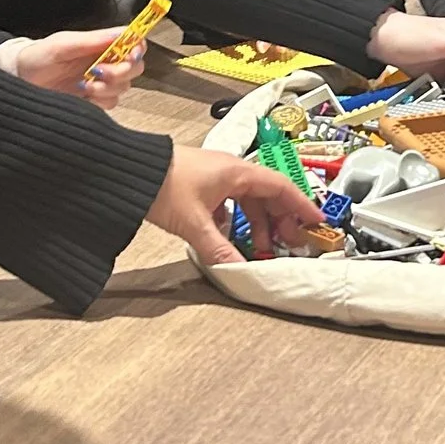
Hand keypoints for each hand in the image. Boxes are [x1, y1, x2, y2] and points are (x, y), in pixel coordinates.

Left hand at [13, 30, 142, 107]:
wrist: (20, 80)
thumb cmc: (38, 56)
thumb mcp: (63, 45)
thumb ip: (92, 40)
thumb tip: (123, 33)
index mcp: (101, 44)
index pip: (134, 43)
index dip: (138, 49)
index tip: (130, 55)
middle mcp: (105, 62)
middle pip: (135, 67)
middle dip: (121, 72)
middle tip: (98, 72)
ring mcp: (100, 81)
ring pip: (124, 87)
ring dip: (108, 88)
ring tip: (84, 86)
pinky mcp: (93, 100)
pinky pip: (111, 103)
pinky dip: (100, 101)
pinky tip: (83, 96)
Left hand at [147, 145, 321, 265]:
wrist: (128, 170)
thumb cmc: (163, 185)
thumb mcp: (194, 223)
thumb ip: (219, 250)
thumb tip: (239, 273)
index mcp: (237, 172)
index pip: (281, 187)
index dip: (301, 205)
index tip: (316, 221)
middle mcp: (231, 171)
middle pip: (267, 195)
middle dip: (280, 220)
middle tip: (290, 243)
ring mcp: (216, 176)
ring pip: (248, 199)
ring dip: (258, 222)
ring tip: (261, 247)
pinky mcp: (202, 183)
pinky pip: (230, 201)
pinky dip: (237, 219)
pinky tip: (231, 236)